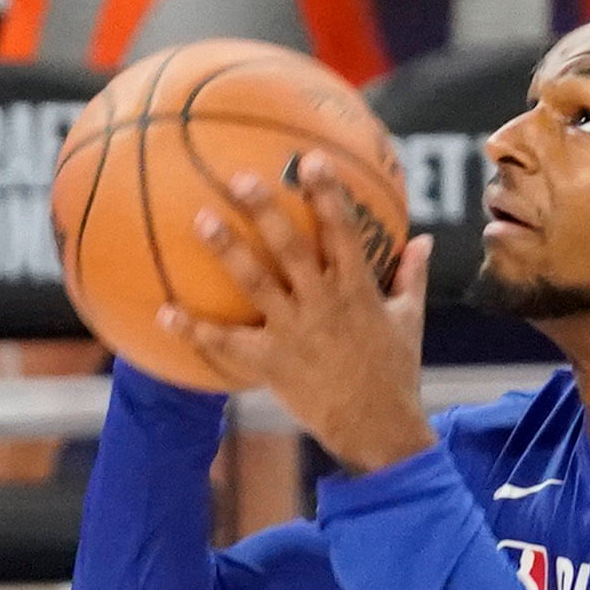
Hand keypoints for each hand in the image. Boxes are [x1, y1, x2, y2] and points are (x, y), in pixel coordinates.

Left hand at [170, 154, 437, 473]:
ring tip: (201, 220)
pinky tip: (164, 313)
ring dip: (228, 251)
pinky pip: (227, 343)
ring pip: (255, 284)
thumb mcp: (409, 321)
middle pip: (290, 248)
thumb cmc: (394, 373)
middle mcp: (322, 305)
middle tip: (239, 177)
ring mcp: (294, 333)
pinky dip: (195, 330)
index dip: (328, 194)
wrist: (377, 430)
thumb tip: (425, 239)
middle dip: (267, 211)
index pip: (343, 231)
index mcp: (357, 290)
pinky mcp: (271, 363)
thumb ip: (411, 276)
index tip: (311, 159)